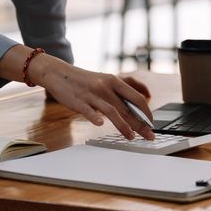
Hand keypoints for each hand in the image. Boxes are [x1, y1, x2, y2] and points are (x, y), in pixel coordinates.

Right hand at [34, 57, 154, 139]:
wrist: (59, 73)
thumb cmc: (84, 80)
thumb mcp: (104, 81)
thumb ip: (118, 93)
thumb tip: (136, 106)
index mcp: (114, 81)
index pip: (136, 98)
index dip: (146, 112)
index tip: (151, 123)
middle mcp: (105, 87)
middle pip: (127, 107)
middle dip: (140, 123)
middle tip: (149, 136)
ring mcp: (92, 94)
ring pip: (111, 111)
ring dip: (123, 125)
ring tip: (131, 137)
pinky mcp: (78, 101)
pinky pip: (88, 111)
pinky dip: (95, 118)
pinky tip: (101, 125)